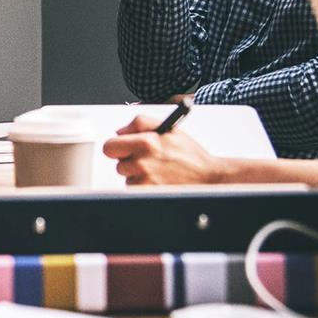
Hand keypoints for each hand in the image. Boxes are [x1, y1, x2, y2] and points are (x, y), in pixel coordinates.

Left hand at [102, 115, 226, 184]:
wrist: (208, 176)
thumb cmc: (189, 153)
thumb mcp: (167, 128)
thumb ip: (140, 123)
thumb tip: (120, 131)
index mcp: (146, 142)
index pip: (110, 146)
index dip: (116, 147)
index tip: (123, 149)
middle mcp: (143, 162)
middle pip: (118, 164)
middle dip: (129, 161)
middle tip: (146, 160)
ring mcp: (145, 180)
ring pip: (127, 178)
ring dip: (137, 175)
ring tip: (157, 170)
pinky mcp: (149, 193)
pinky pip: (135, 189)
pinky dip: (143, 186)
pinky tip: (158, 180)